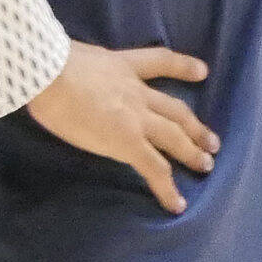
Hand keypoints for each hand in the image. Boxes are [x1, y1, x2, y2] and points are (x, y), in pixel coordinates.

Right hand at [24, 42, 220, 212]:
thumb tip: (71, 77)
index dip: (184, 67)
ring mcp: (136, 118)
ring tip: (207, 165)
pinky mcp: (128, 142)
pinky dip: (167, 188)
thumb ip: (85, 69)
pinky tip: (177, 205)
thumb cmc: (49, 63)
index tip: (203, 71)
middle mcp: (136, 92)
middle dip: (195, 126)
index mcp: (122, 66)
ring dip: (192, 152)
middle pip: (175, 110)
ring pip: (174, 137)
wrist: (50, 74)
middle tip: (212, 142)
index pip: (160, 62)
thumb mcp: (76, 57)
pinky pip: (154, 169)